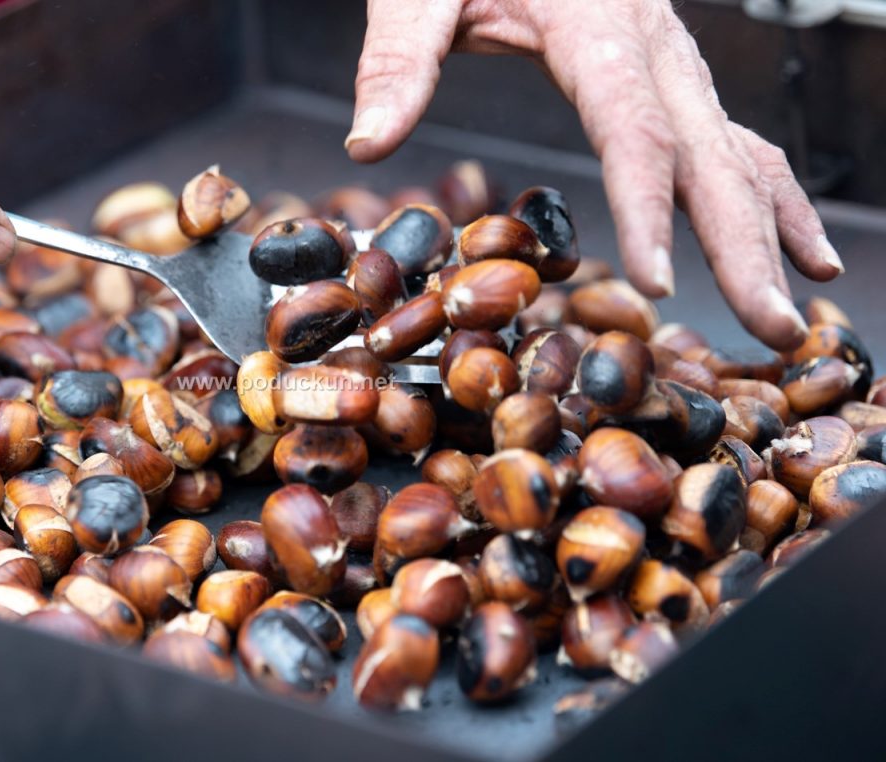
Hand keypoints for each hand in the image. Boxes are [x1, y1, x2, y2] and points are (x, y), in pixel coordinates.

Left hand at [345, 0, 843, 349]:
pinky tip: (799, 248)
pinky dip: (771, 196)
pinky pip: (733, 138)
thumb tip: (369, 143)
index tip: (656, 280)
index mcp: (595, 17)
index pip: (631, 124)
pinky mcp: (669, 75)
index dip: (648, 205)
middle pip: (708, 152)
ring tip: (792, 312)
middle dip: (743, 246)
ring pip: (737, 150)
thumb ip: (398, 59)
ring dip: (770, 234)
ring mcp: (670, 59)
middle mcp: (652, 39)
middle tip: (769, 328)